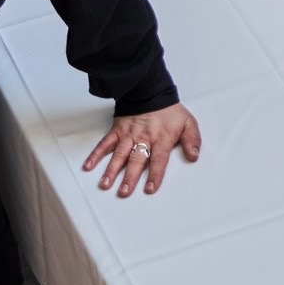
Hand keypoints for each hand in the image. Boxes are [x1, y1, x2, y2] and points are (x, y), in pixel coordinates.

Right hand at [83, 102, 201, 197]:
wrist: (151, 91)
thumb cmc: (170, 111)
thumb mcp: (188, 122)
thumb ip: (193, 140)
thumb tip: (194, 156)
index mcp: (161, 138)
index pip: (158, 159)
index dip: (154, 174)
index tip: (149, 189)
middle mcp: (144, 138)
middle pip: (136, 160)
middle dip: (130, 177)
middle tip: (124, 192)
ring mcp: (129, 134)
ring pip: (119, 154)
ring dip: (111, 170)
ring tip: (105, 185)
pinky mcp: (117, 130)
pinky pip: (105, 143)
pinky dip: (96, 154)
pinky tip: (89, 166)